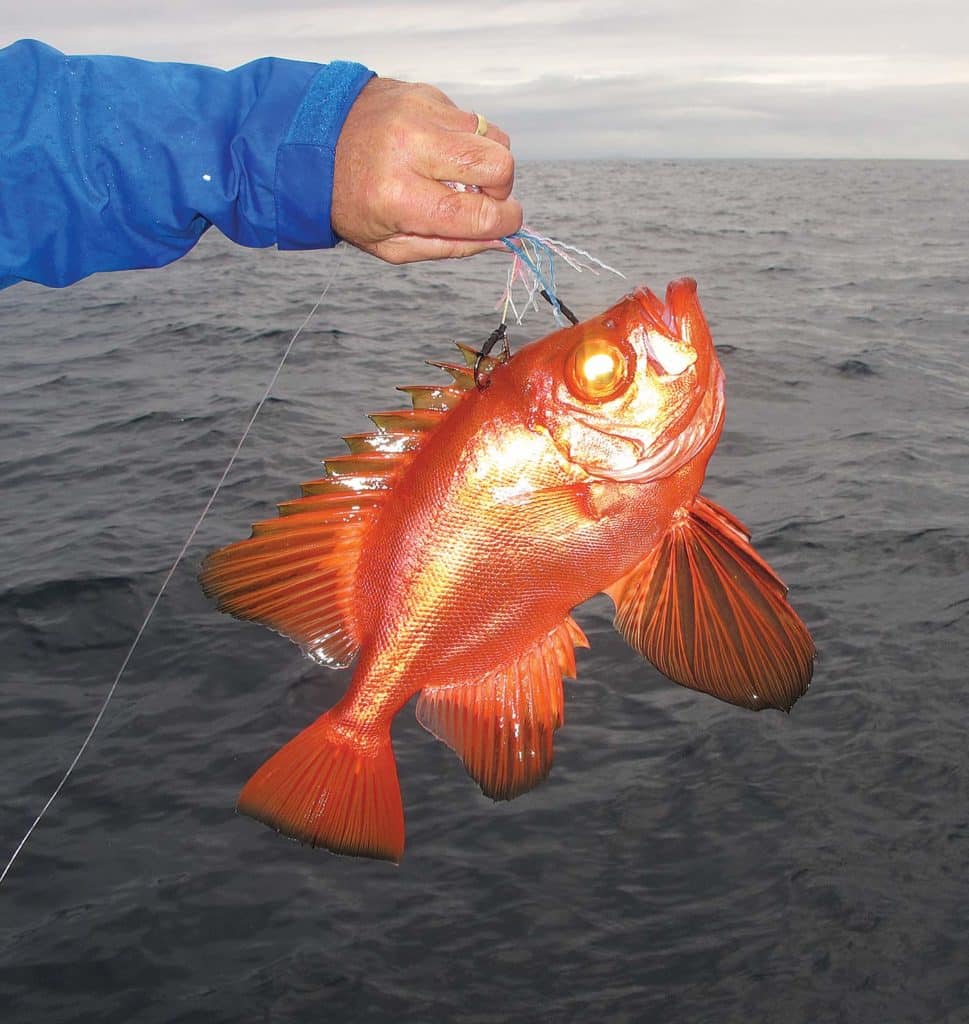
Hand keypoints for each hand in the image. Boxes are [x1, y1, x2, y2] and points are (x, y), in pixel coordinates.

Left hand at [331, 78, 521, 262]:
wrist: (308, 143)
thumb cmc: (349, 203)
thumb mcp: (390, 245)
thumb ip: (449, 246)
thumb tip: (500, 240)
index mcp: (398, 196)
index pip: (478, 212)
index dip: (505, 223)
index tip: (506, 225)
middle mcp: (411, 147)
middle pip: (499, 166)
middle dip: (502, 191)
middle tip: (481, 200)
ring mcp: (420, 113)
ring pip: (495, 138)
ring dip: (488, 163)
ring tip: (459, 176)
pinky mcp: (425, 93)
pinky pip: (472, 120)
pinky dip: (466, 141)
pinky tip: (438, 151)